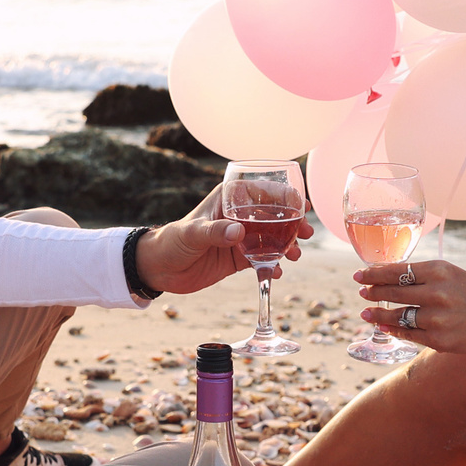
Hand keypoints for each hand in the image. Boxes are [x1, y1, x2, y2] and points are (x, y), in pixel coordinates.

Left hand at [135, 190, 310, 296]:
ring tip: (295, 256)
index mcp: (229, 199)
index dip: (285, 196)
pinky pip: (263, 260)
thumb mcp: (193, 233)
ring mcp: (241, 238)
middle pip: (275, 215)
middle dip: (293, 223)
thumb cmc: (172, 241)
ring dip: (288, 245)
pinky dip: (273, 266)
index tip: (301, 205)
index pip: (262, 191)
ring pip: (273, 238)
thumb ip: (215, 232)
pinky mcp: (239, 258)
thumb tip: (239, 233)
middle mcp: (239, 216)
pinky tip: (276, 273)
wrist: (159, 269)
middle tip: (306, 234)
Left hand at [355, 259, 465, 356]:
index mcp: (440, 271)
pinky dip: (393, 329)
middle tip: (361, 292)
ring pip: (398, 316)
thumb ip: (422, 275)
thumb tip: (387, 276)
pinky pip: (408, 334)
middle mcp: (438, 294)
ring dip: (378, 314)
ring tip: (366, 312)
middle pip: (393, 293)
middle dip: (372, 292)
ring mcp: (437, 319)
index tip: (359, 274)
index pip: (398, 271)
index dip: (374, 273)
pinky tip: (384, 325)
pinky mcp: (438, 340)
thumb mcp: (451, 274)